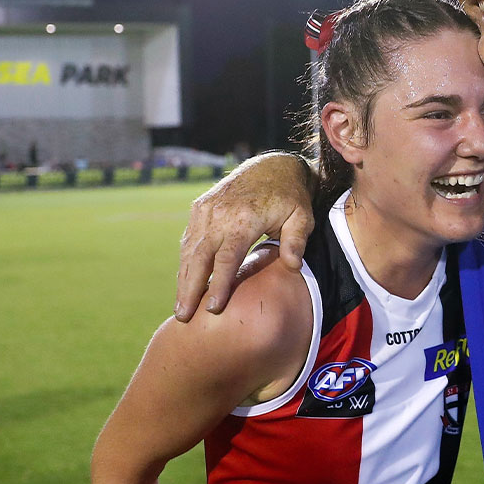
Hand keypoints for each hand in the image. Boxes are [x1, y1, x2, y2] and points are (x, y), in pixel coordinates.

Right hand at [174, 153, 316, 321]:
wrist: (272, 166)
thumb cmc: (291, 197)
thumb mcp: (302, 217)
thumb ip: (296, 241)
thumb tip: (292, 266)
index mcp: (244, 218)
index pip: (227, 258)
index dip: (218, 284)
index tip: (213, 308)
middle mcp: (219, 213)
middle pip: (200, 257)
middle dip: (190, 289)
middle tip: (183, 317)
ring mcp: (206, 209)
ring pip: (190, 250)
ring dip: (183, 279)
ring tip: (180, 307)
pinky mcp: (200, 207)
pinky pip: (189, 239)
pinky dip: (186, 262)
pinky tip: (184, 283)